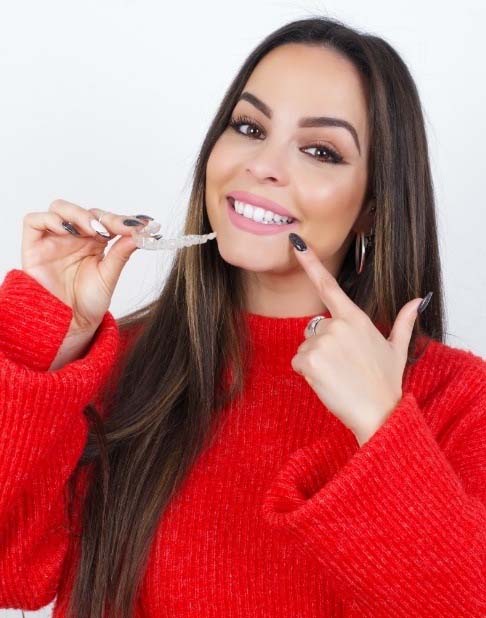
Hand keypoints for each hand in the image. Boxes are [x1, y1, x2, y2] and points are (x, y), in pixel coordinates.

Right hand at [21, 199, 154, 333]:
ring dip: (78, 214)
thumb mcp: (109, 275)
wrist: (71, 324)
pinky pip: (34, 221)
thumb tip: (140, 232)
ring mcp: (53, 240)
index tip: (143, 224)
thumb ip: (122, 252)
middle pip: (85, 211)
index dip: (122, 219)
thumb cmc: (88, 302)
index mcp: (94, 242)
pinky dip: (51, 220)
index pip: (106, 220)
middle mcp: (74, 237)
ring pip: (60, 209)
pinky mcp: (34, 246)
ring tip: (93, 231)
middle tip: (115, 229)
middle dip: (102, 217)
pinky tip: (68, 231)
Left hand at [289, 236, 423, 445]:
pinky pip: (298, 362)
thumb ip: (404, 321)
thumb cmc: (385, 381)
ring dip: (315, 362)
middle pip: (314, 329)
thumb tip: (417, 301)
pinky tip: (327, 382)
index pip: (329, 287)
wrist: (378, 411)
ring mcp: (323, 342)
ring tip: (338, 375)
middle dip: (322, 347)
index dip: (310, 263)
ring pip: (305, 348)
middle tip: (343, 366)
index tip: (296, 244)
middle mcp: (338, 325)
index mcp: (356, 319)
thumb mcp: (397, 348)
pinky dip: (307, 374)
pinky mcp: (310, 360)